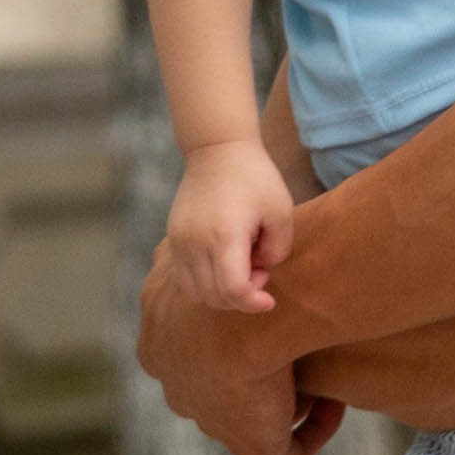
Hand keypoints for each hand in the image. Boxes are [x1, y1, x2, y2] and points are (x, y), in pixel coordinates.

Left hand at [136, 203, 340, 454]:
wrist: (241, 314)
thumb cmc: (221, 277)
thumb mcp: (179, 257)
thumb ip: (172, 261)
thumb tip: (164, 255)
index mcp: (159, 350)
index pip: (192, 355)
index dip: (229, 342)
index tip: (262, 323)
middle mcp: (181, 393)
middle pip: (219, 394)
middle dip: (252, 378)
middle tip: (292, 354)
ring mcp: (215, 424)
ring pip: (252, 423)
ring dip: (285, 404)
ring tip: (320, 380)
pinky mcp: (255, 444)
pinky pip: (287, 453)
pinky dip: (313, 431)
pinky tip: (334, 403)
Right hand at [157, 137, 300, 316]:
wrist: (217, 150)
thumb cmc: (255, 178)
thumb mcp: (282, 212)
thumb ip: (278, 250)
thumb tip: (261, 270)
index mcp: (224, 236)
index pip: (232, 291)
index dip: (253, 304)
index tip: (269, 301)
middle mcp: (195, 243)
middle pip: (213, 297)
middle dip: (241, 297)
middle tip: (260, 271)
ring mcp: (179, 242)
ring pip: (195, 293)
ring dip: (221, 293)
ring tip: (242, 267)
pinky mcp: (173, 239)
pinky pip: (184, 278)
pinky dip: (205, 284)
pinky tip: (224, 264)